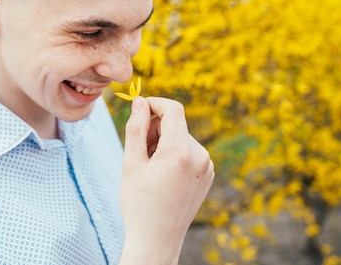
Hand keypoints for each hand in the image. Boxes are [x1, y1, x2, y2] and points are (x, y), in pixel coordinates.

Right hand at [119, 96, 214, 264]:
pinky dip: (174, 155)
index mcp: (180, 152)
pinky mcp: (208, 174)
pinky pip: (189, 152)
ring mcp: (207, 166)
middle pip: (175, 124)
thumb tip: (140, 101)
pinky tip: (163, 176)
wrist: (157, 240)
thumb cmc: (139, 202)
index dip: (154, 104)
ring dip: (163, 143)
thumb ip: (136, 127)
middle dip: (154, 130)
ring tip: (150, 168)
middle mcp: (200, 156)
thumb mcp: (131, 162)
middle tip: (138, 152)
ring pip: (181, 138)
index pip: (173, 109)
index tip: (138, 109)